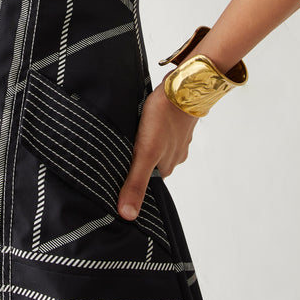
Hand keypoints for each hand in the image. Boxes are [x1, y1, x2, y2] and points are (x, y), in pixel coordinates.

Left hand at [117, 79, 198, 220]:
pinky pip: (158, 128)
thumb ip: (136, 182)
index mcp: (167, 166)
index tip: (114, 176)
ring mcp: (175, 136)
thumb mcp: (146, 153)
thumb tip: (127, 216)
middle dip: (134, 159)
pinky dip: (149, 127)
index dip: (130, 180)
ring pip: (154, 145)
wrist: (185, 83)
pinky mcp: (173, 119)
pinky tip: (140, 121)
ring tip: (125, 135)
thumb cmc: (164, 117)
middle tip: (115, 152)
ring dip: (142, 141)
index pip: (145, 181)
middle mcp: (174, 154)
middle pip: (150, 164)